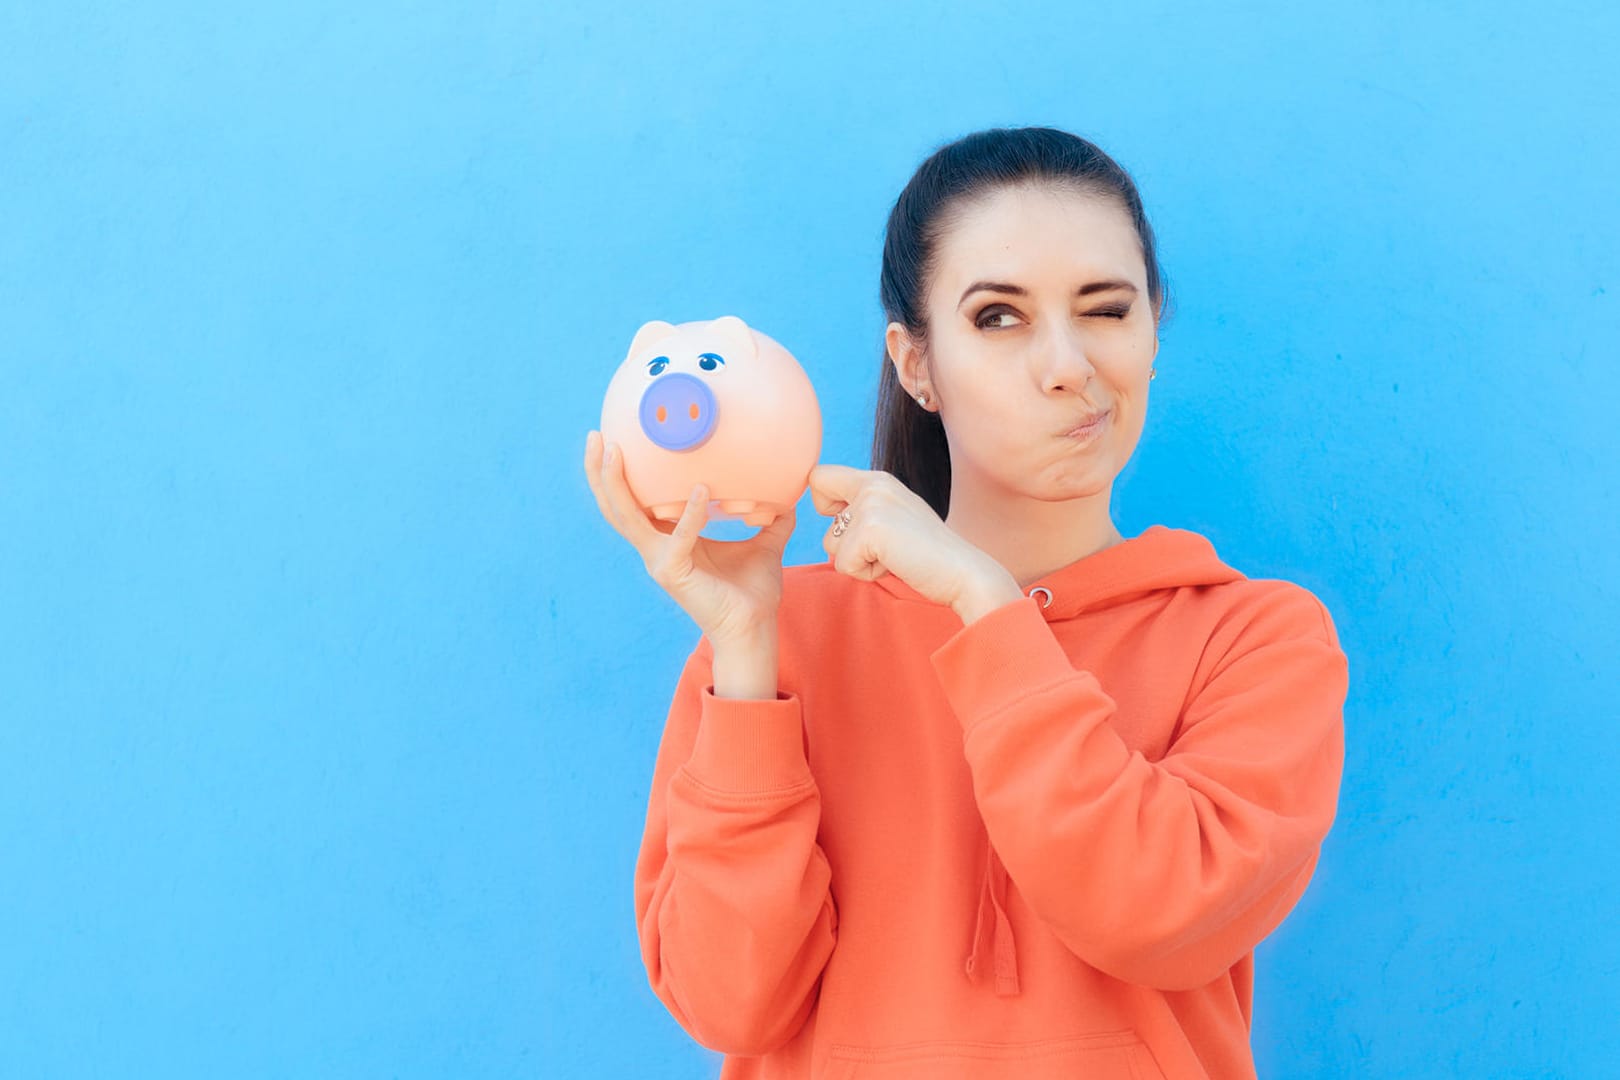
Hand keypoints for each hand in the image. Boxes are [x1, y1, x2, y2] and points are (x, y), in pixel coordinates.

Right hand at [583, 431, 794, 644]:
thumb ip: (770, 517)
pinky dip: (691, 513)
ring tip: (616, 451)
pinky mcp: (674, 575)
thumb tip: (789, 492)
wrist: (755, 629)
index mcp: (669, 540)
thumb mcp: (764, 543)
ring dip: (616, 484)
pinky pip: (679, 538)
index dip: (619, 474)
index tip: (616, 438)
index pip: (634, 503)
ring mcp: (660, 562)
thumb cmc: (753, 591)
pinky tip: (702, 490)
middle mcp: (656, 549)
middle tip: (596, 435)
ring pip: (626, 518)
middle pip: (615, 506)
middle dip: (600, 471)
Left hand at [807, 464, 1017, 617]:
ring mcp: (872, 504)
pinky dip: (867, 574)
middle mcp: (873, 483)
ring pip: (829, 543)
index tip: (854, 524)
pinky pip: (843, 564)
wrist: (963, 573)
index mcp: (877, 480)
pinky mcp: (871, 529)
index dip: (825, 504)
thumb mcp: (893, 520)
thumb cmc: (927, 556)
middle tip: (882, 546)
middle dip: (841, 538)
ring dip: (857, 560)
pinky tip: (896, 565)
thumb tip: (830, 518)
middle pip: (817, 505)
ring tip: (893, 556)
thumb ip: (864, 510)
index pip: (819, 476)